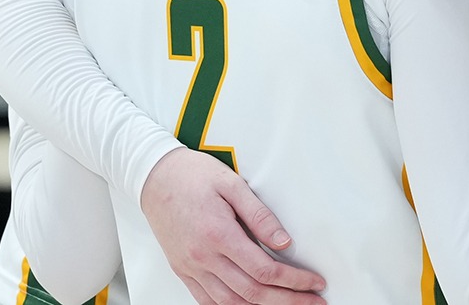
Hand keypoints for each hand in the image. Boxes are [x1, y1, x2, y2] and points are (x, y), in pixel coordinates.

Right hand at [139, 147, 325, 304]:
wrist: (154, 177)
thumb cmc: (192, 176)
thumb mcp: (232, 184)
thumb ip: (259, 215)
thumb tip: (284, 241)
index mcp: (219, 235)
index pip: (264, 270)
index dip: (294, 281)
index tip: (315, 282)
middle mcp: (203, 258)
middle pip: (252, 293)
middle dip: (287, 301)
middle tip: (313, 302)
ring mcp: (190, 268)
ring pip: (230, 303)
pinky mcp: (182, 271)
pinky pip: (207, 301)